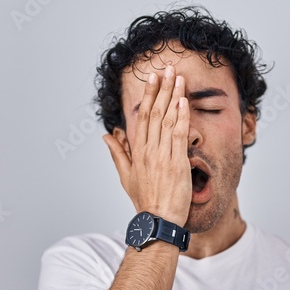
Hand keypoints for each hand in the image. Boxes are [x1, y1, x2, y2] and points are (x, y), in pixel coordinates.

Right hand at [102, 64, 191, 225]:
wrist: (158, 221)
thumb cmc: (145, 201)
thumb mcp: (126, 176)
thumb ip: (118, 153)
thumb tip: (106, 135)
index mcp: (137, 152)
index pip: (142, 117)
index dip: (148, 96)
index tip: (152, 78)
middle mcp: (148, 150)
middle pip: (154, 113)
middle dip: (161, 89)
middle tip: (167, 69)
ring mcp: (162, 156)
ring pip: (167, 120)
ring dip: (173, 96)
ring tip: (178, 77)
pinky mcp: (176, 163)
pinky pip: (179, 135)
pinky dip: (181, 117)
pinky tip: (183, 101)